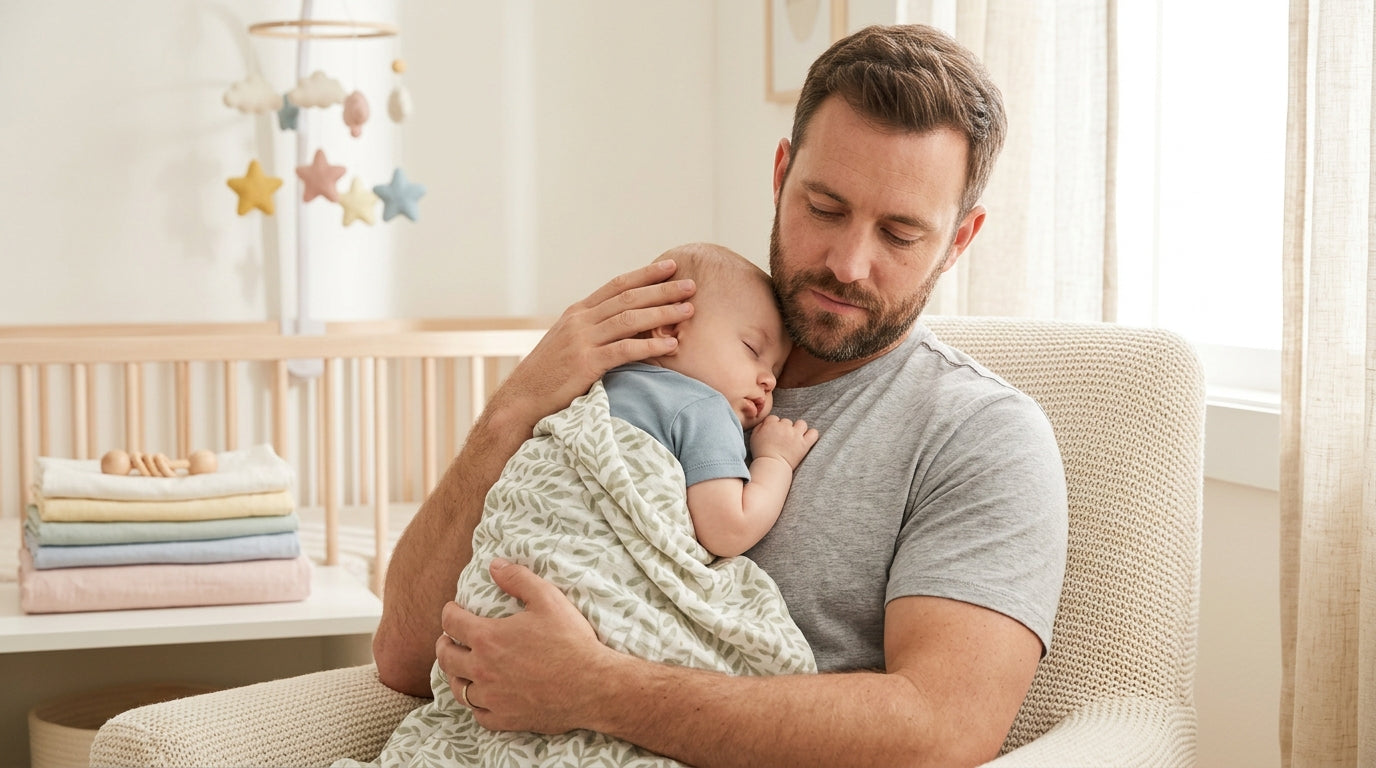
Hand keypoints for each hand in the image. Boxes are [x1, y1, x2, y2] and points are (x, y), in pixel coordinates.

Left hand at [436, 558, 607, 733]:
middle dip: (444, 644)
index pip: (451, 623)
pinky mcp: (504, 719)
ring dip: (455, 675)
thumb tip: (495, 565)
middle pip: (446, 657)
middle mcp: (482, 669)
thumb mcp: (548, 598)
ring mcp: (491, 697)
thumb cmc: (571, 641)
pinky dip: (476, 704)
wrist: (592, 686)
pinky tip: (482, 697)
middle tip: (448, 639)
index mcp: (488, 638)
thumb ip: (518, 579)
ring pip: (458, 688)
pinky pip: (478, 714)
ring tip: (460, 669)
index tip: (453, 610)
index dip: (449, 612)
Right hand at [490, 260, 695, 428]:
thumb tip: (623, 323)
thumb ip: (593, 329)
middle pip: (628, 297)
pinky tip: (671, 345)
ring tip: (689, 310)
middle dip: (663, 289)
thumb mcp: (569, 343)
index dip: (646, 274)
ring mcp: (582, 341)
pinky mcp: (586, 364)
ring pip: (630, 319)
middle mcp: (580, 321)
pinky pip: (624, 350)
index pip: (617, 285)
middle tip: (691, 285)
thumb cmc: (550, 375)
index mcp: (578, 312)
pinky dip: (650, 345)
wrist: (523, 399)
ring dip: (662, 313)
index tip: (671, 266)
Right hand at [749, 415, 819, 469]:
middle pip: (787, 421)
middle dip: (785, 429)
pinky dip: (811, 435)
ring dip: (799, 429)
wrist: (771, 465)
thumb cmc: (761, 453)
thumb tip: (766, 422)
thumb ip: (760, 426)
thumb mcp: (754, 437)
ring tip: (795, 437)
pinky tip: (806, 439)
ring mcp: (796, 435)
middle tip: (782, 439)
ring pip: (801, 424)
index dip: (774, 426)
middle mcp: (785, 427)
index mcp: (772, 424)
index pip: (774, 418)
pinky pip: (813, 433)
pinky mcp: (804, 443)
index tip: (773, 434)